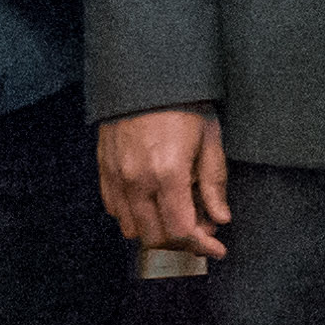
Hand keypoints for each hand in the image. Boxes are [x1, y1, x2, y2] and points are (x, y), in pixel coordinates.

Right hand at [99, 106, 232, 258]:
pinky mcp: (103, 169)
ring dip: (157, 232)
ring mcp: (116, 176)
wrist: (144, 74)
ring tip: (178, 216)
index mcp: (167, 173)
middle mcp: (137, 180)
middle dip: (182, 243)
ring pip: (132, 229)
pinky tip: (153, 205)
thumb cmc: (183, 103)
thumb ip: (213, 182)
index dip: (201, 246)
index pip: (181, 231)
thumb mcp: (209, 139)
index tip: (216, 249)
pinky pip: (114, 209)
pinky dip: (134, 217)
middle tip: (202, 230)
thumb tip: (220, 218)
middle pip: (156, 238)